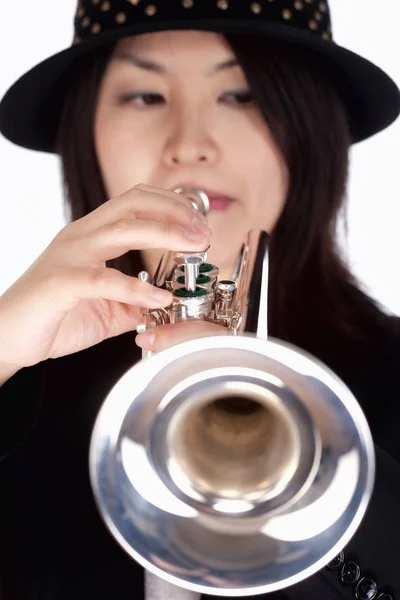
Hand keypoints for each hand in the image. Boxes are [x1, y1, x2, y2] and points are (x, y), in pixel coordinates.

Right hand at [0, 184, 210, 371]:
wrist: (7, 336)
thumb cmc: (53, 316)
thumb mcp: (107, 309)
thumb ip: (135, 302)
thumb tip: (165, 304)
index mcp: (92, 236)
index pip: (135, 202)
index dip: (171, 206)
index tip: (198, 224)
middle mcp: (81, 236)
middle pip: (133, 204)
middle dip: (175, 212)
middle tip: (203, 232)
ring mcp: (69, 255)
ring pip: (122, 229)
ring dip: (165, 234)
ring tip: (193, 247)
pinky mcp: (60, 281)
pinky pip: (103, 279)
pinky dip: (136, 288)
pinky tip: (159, 297)